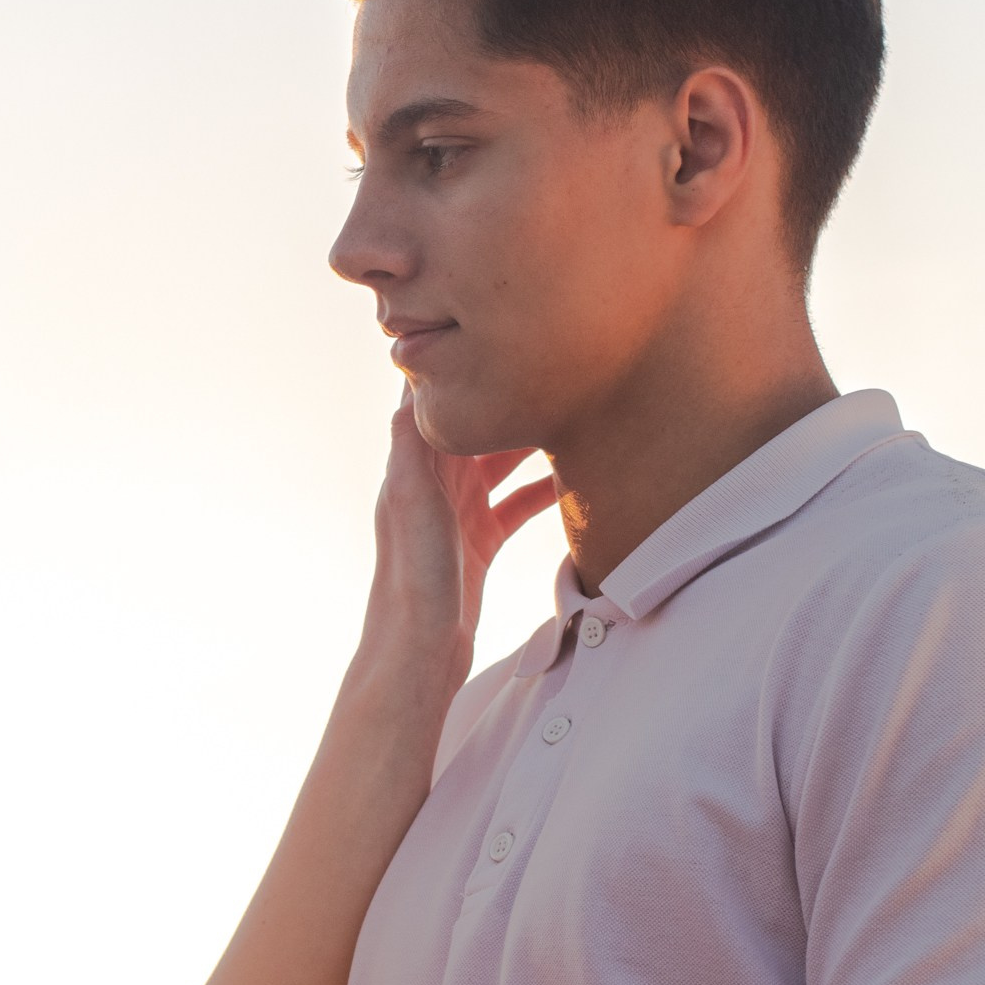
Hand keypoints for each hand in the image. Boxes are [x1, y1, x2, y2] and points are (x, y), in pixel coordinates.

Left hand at [365, 386, 557, 692]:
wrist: (418, 651)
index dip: (464, 370)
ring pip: (500, 463)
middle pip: (477, 427)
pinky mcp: (479, 543)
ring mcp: (458, 513)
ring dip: (531, 443)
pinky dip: (541, 492)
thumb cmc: (412, 580)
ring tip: (572, 415)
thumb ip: (409, 445)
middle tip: (554, 370)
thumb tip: (409, 383)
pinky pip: (515, 506)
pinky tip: (574, 482)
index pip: (439, 404)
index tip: (497, 332)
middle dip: (508, 401)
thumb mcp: (410, 502)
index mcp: (414, 467)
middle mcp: (433, 484)